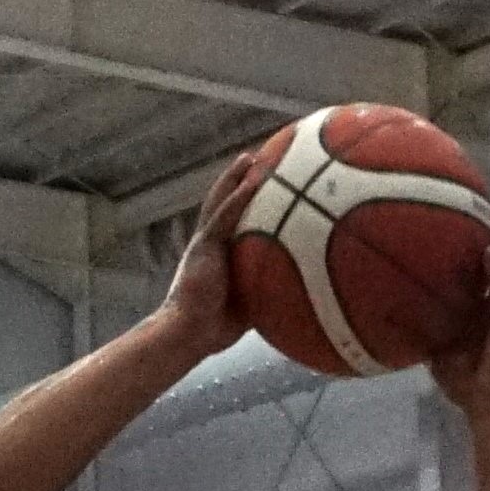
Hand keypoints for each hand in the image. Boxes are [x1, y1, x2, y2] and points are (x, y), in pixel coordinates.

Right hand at [160, 143, 270, 355]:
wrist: (188, 333)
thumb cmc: (215, 326)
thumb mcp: (248, 303)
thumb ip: (266, 290)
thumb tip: (301, 293)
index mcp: (217, 254)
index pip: (231, 221)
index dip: (242, 202)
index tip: (260, 184)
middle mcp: (209, 243)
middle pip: (224, 203)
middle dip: (238, 181)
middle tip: (256, 159)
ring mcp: (205, 243)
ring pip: (220, 201)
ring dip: (235, 178)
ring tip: (250, 157)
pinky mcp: (204, 247)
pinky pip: (223, 217)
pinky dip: (237, 198)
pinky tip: (252, 181)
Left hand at [425, 214, 489, 414]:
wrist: (487, 404)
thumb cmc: (464, 380)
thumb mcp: (434, 348)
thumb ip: (418, 328)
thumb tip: (384, 313)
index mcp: (479, 308)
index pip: (478, 271)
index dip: (473, 247)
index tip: (461, 220)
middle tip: (484, 206)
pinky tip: (489, 254)